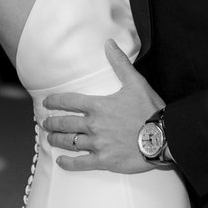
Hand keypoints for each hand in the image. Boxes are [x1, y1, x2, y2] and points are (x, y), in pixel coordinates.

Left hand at [41, 40, 163, 173]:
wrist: (163, 137)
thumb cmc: (150, 110)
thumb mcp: (136, 82)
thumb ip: (120, 63)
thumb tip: (109, 43)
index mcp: (98, 106)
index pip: (69, 101)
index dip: (55, 101)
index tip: (46, 102)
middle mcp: (94, 125)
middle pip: (65, 123)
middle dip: (52, 122)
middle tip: (45, 123)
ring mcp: (97, 144)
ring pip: (69, 142)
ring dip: (57, 140)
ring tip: (50, 138)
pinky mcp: (104, 161)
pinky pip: (80, 163)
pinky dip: (68, 163)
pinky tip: (60, 161)